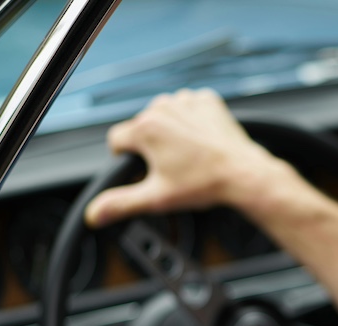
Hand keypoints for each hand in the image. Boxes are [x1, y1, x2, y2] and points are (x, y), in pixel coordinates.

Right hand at [85, 89, 287, 226]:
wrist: (244, 174)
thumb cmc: (204, 184)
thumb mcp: (157, 198)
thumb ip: (121, 204)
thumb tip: (94, 214)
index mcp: (146, 128)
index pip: (117, 141)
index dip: (128, 160)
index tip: (146, 171)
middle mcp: (163, 107)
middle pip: (142, 129)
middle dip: (151, 148)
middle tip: (173, 169)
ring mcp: (186, 101)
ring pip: (165, 118)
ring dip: (171, 134)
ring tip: (190, 157)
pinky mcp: (206, 101)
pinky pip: (188, 110)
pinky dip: (191, 123)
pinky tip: (201, 142)